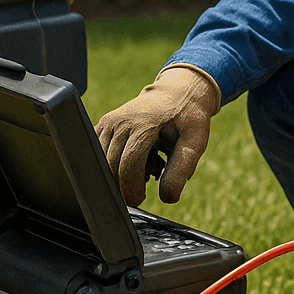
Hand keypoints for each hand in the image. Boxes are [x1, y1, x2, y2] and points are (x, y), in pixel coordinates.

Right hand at [94, 65, 220, 205]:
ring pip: (101, 163)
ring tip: (139, 173)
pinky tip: (129, 163)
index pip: (128, 165)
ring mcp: (108, 122)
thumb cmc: (187, 120)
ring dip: (116, 176)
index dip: (132, 189)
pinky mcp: (102, 126)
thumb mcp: (195, 142)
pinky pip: (98, 154)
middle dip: (123, 187)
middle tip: (141, 192)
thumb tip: (167, 198)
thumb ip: (182, 169)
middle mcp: (121, 121)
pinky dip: (109, 165)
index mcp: (143, 124)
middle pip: (111, 167)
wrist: (177, 93)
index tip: (141, 200)